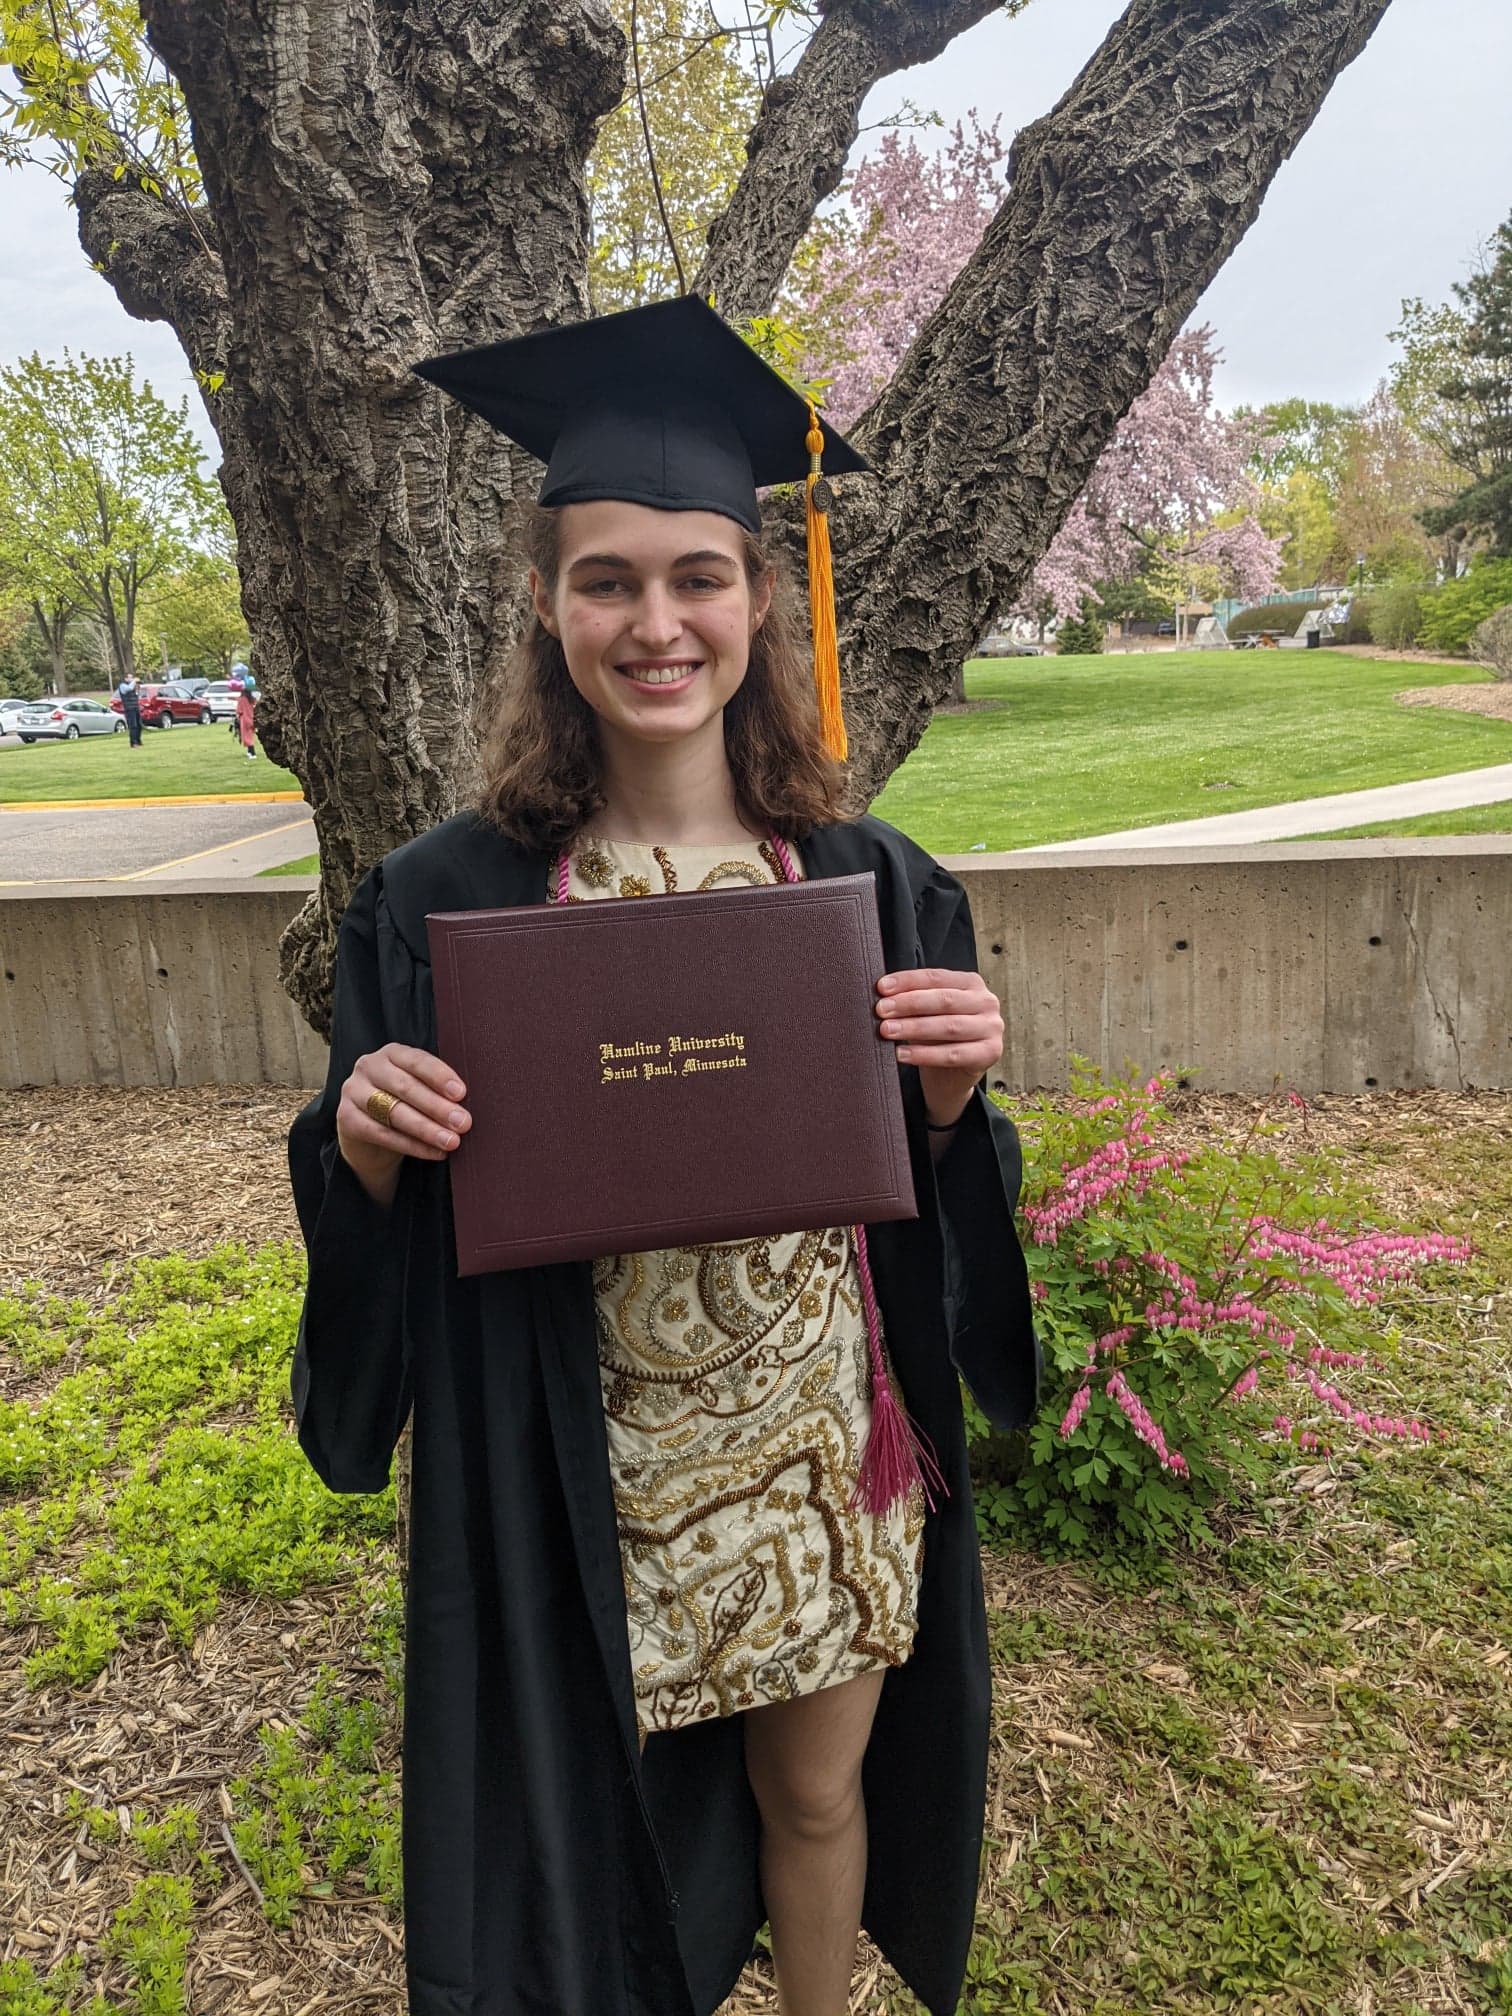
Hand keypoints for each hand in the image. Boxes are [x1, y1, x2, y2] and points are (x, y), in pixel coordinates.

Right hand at [336, 1043, 471, 1205]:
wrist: (370, 1132)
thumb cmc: (405, 1103)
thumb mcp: (419, 1089)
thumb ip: (438, 1089)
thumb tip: (466, 1104)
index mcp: (391, 1053)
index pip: (417, 1060)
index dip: (440, 1076)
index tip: (461, 1093)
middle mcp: (368, 1066)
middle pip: (406, 1087)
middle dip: (437, 1107)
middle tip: (463, 1123)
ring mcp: (353, 1091)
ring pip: (394, 1112)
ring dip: (427, 1129)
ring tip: (452, 1141)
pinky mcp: (346, 1118)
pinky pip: (382, 1134)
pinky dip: (412, 1146)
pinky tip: (435, 1153)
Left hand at [874, 968, 1003, 1129]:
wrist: (952, 1076)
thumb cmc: (938, 1037)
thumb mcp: (928, 1013)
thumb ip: (913, 1000)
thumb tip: (882, 995)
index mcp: (971, 983)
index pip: (936, 977)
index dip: (907, 981)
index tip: (881, 988)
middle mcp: (986, 1002)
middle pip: (944, 1000)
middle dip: (908, 1004)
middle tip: (881, 1010)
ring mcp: (992, 1028)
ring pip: (949, 1026)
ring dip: (914, 1028)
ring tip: (887, 1031)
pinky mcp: (990, 1053)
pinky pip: (953, 1054)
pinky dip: (924, 1054)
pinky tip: (902, 1054)